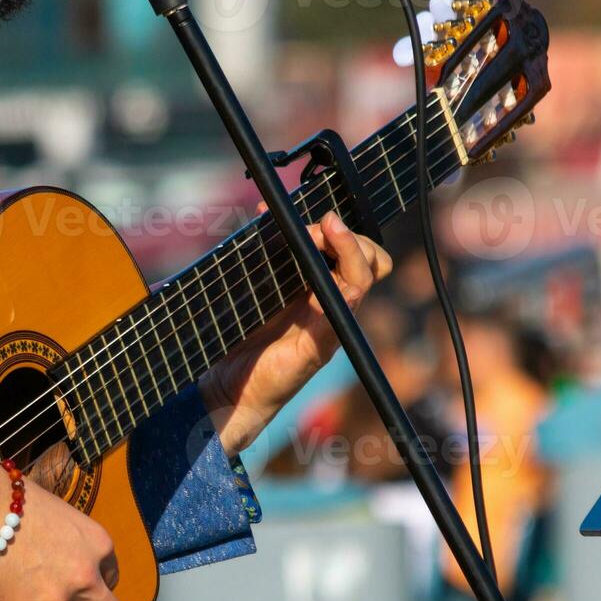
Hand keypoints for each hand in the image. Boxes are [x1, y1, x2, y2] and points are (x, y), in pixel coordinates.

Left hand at [200, 211, 391, 453]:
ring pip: (366, 276)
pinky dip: (345, 283)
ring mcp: (332, 324)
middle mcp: (333, 304)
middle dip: (348, 233)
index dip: (335, 225)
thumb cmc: (239, 339)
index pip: (354, 248)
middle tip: (316, 228)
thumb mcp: (253, 288)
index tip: (301, 211)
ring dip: (349, 247)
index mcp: (320, 287)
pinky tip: (323, 269)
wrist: (227, 388)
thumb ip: (263, 255)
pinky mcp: (322, 345)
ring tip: (320, 234)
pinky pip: (346, 309)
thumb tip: (262, 212)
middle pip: (373, 258)